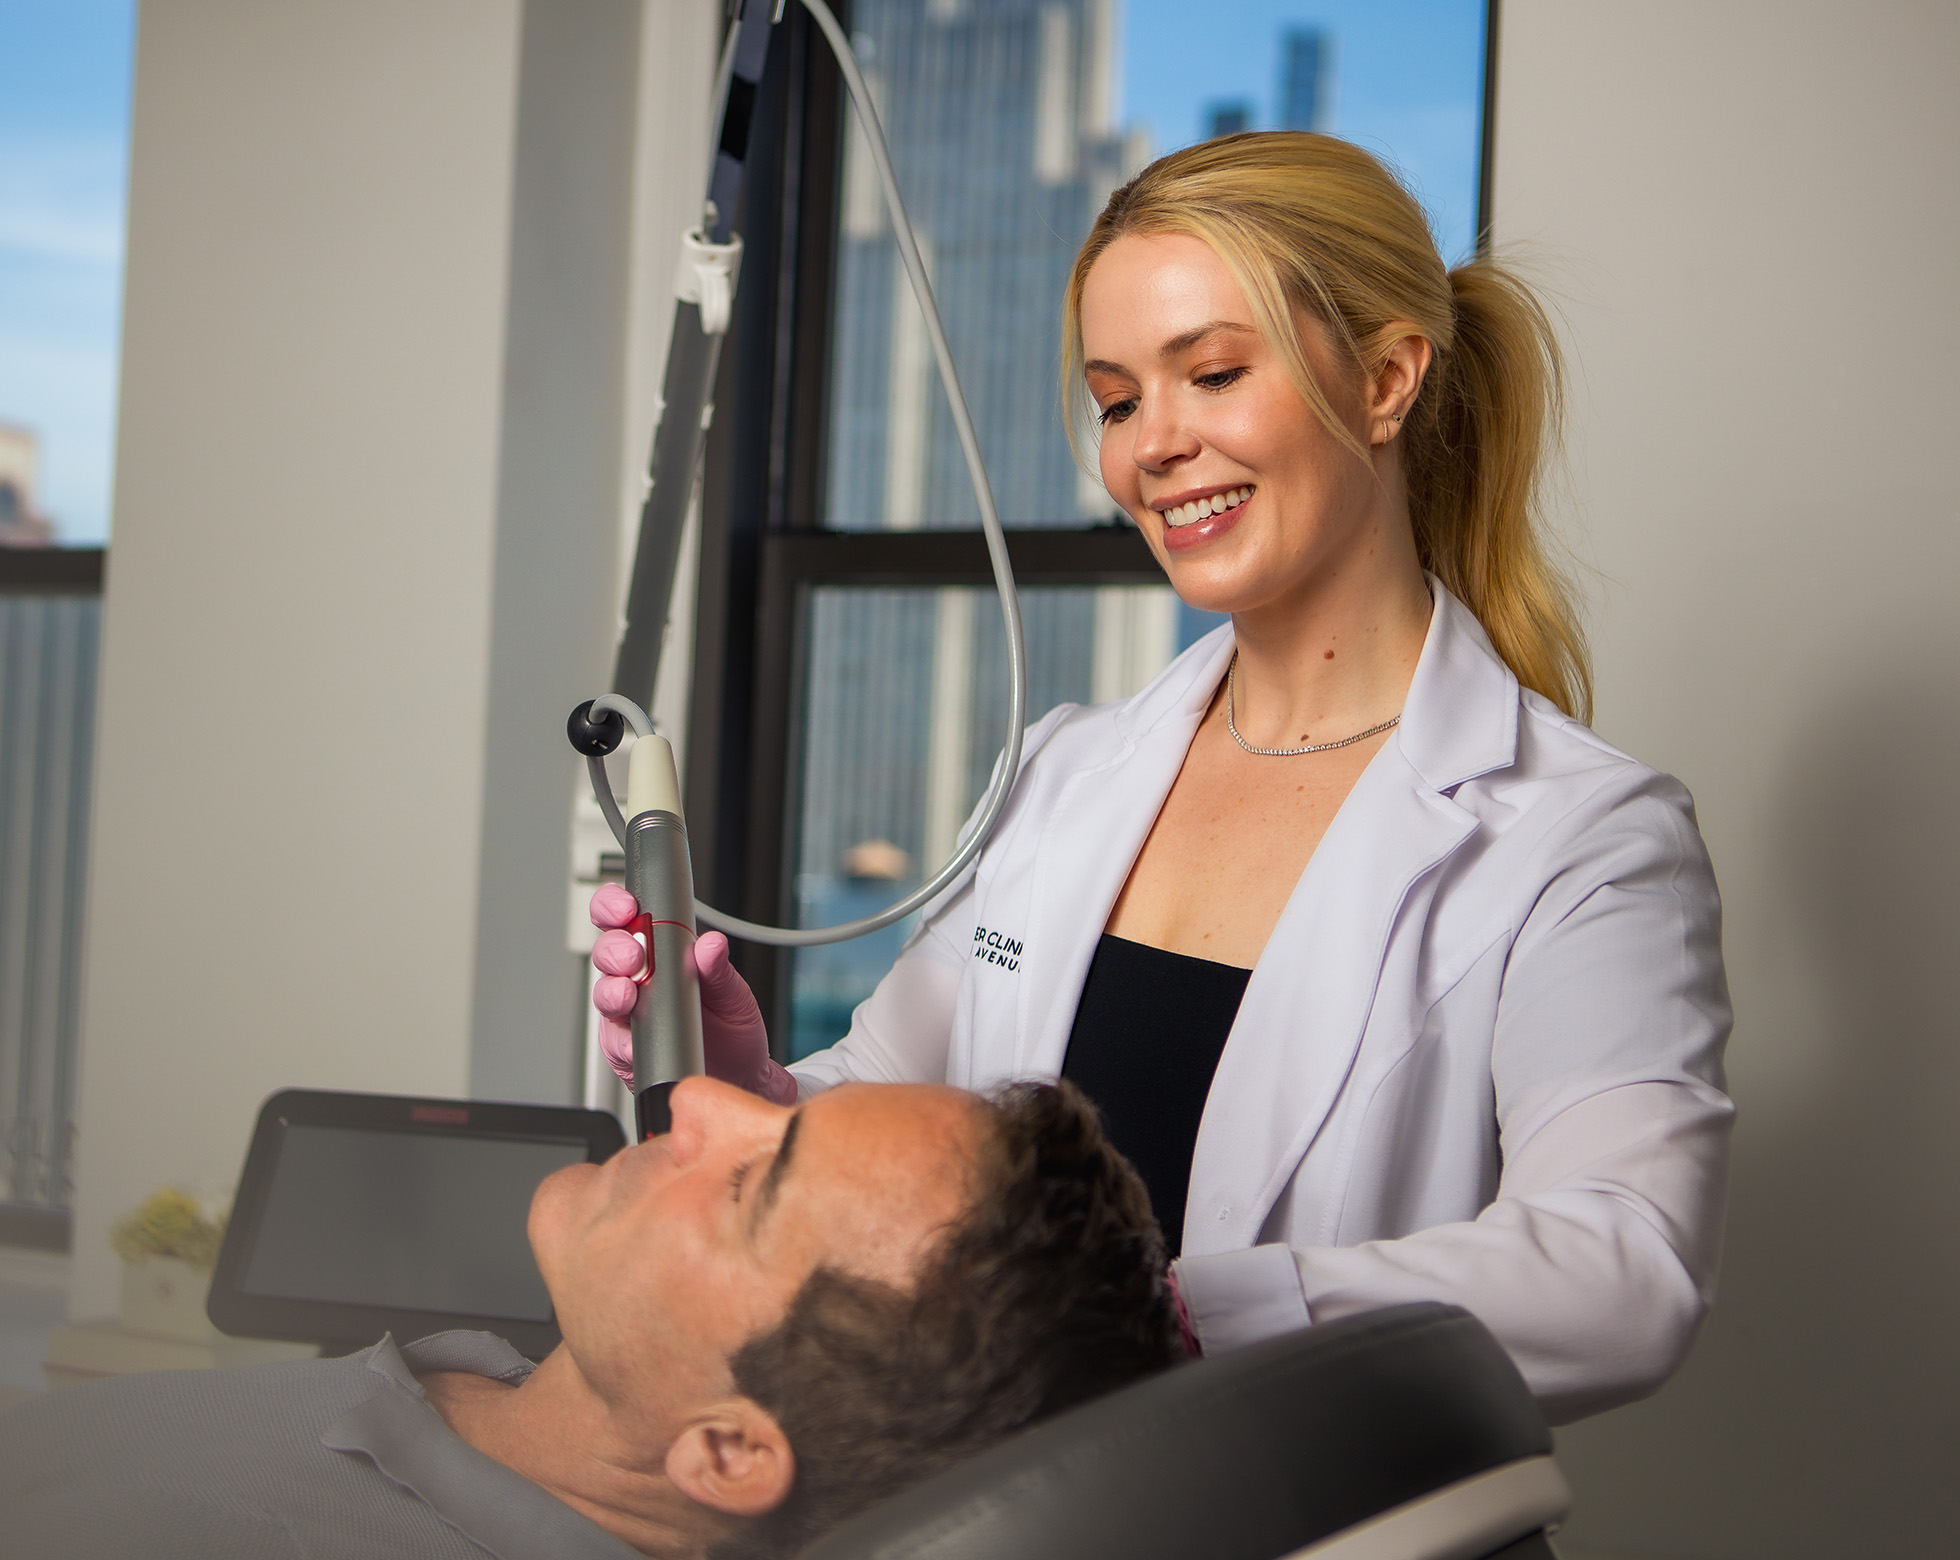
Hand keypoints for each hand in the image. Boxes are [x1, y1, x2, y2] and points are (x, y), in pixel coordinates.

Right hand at [589, 884, 795, 1102]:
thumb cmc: (731, 1027)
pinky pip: (615, 1040)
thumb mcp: (733, 994)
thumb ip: (718, 969)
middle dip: (615, 949)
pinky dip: (623, 1038)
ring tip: (628, 995)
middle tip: (633, 957)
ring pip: (604, 992)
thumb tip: (711, 944)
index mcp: (662, 951)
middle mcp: (638, 977)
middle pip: (607, 950)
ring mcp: (627, 1011)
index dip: (616, 905)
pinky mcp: (624, 1047)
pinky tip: (634, 1037)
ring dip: (612, 990)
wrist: (737, 1075)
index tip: (626, 908)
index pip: (627, 916)